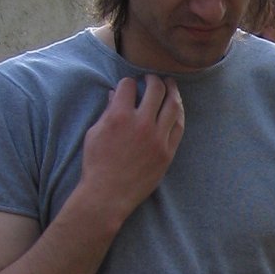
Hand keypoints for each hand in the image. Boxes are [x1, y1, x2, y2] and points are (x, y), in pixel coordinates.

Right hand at [78, 75, 185, 227]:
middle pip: (156, 89)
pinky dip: (178, 113)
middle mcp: (141, 124)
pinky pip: (179, 126)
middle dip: (154, 79)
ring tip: (170, 86)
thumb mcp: (95, 133)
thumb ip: (108, 111)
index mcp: (119, 116)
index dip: (128, 82)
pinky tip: (176, 108)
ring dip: (172, 91)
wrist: (108, 194)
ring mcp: (157, 138)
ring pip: (173, 105)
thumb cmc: (96, 164)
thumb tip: (115, 94)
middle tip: (153, 79)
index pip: (129, 85)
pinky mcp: (167, 152)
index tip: (129, 85)